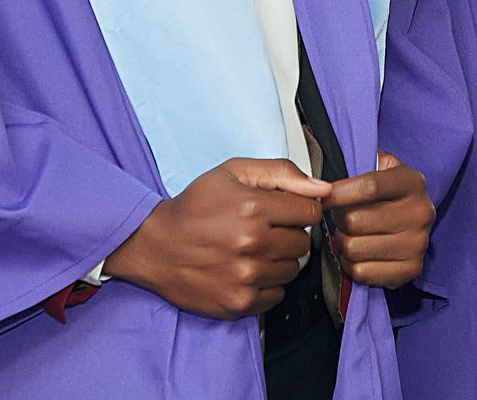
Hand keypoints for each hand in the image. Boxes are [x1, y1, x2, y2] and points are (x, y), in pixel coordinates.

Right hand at [103, 157, 328, 319]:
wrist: (154, 246)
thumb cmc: (194, 207)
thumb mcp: (232, 172)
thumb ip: (281, 172)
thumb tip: (322, 188)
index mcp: (254, 208)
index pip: (311, 213)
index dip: (299, 209)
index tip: (284, 211)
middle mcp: (253, 245)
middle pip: (304, 243)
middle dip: (288, 234)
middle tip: (262, 230)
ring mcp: (246, 278)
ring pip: (293, 270)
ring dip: (278, 260)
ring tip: (252, 250)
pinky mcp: (239, 303)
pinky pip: (277, 295)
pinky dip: (267, 284)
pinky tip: (246, 270)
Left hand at [323, 151, 434, 289]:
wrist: (414, 219)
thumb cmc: (390, 193)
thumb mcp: (380, 166)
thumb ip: (356, 162)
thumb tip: (320, 181)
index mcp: (413, 182)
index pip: (369, 186)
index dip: (338, 193)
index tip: (321, 197)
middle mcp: (420, 213)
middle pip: (356, 220)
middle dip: (338, 219)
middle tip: (340, 217)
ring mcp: (418, 244)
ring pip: (353, 247)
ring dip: (342, 243)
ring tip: (348, 234)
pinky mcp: (411, 270)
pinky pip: (361, 272)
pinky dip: (350, 264)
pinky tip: (357, 253)